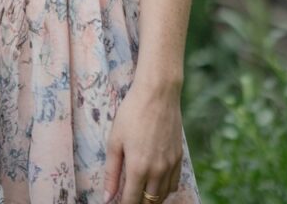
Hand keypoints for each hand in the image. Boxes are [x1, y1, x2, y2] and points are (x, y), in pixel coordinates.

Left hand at [102, 79, 183, 203]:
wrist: (158, 93)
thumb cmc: (132, 113)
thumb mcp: (115, 140)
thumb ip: (111, 172)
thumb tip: (107, 198)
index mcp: (138, 168)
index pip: (132, 201)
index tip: (117, 203)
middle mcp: (157, 171)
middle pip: (149, 202)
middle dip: (137, 203)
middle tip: (128, 195)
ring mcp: (171, 165)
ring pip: (163, 195)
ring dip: (151, 198)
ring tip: (140, 192)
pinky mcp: (179, 157)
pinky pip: (174, 183)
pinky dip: (165, 189)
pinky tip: (156, 182)